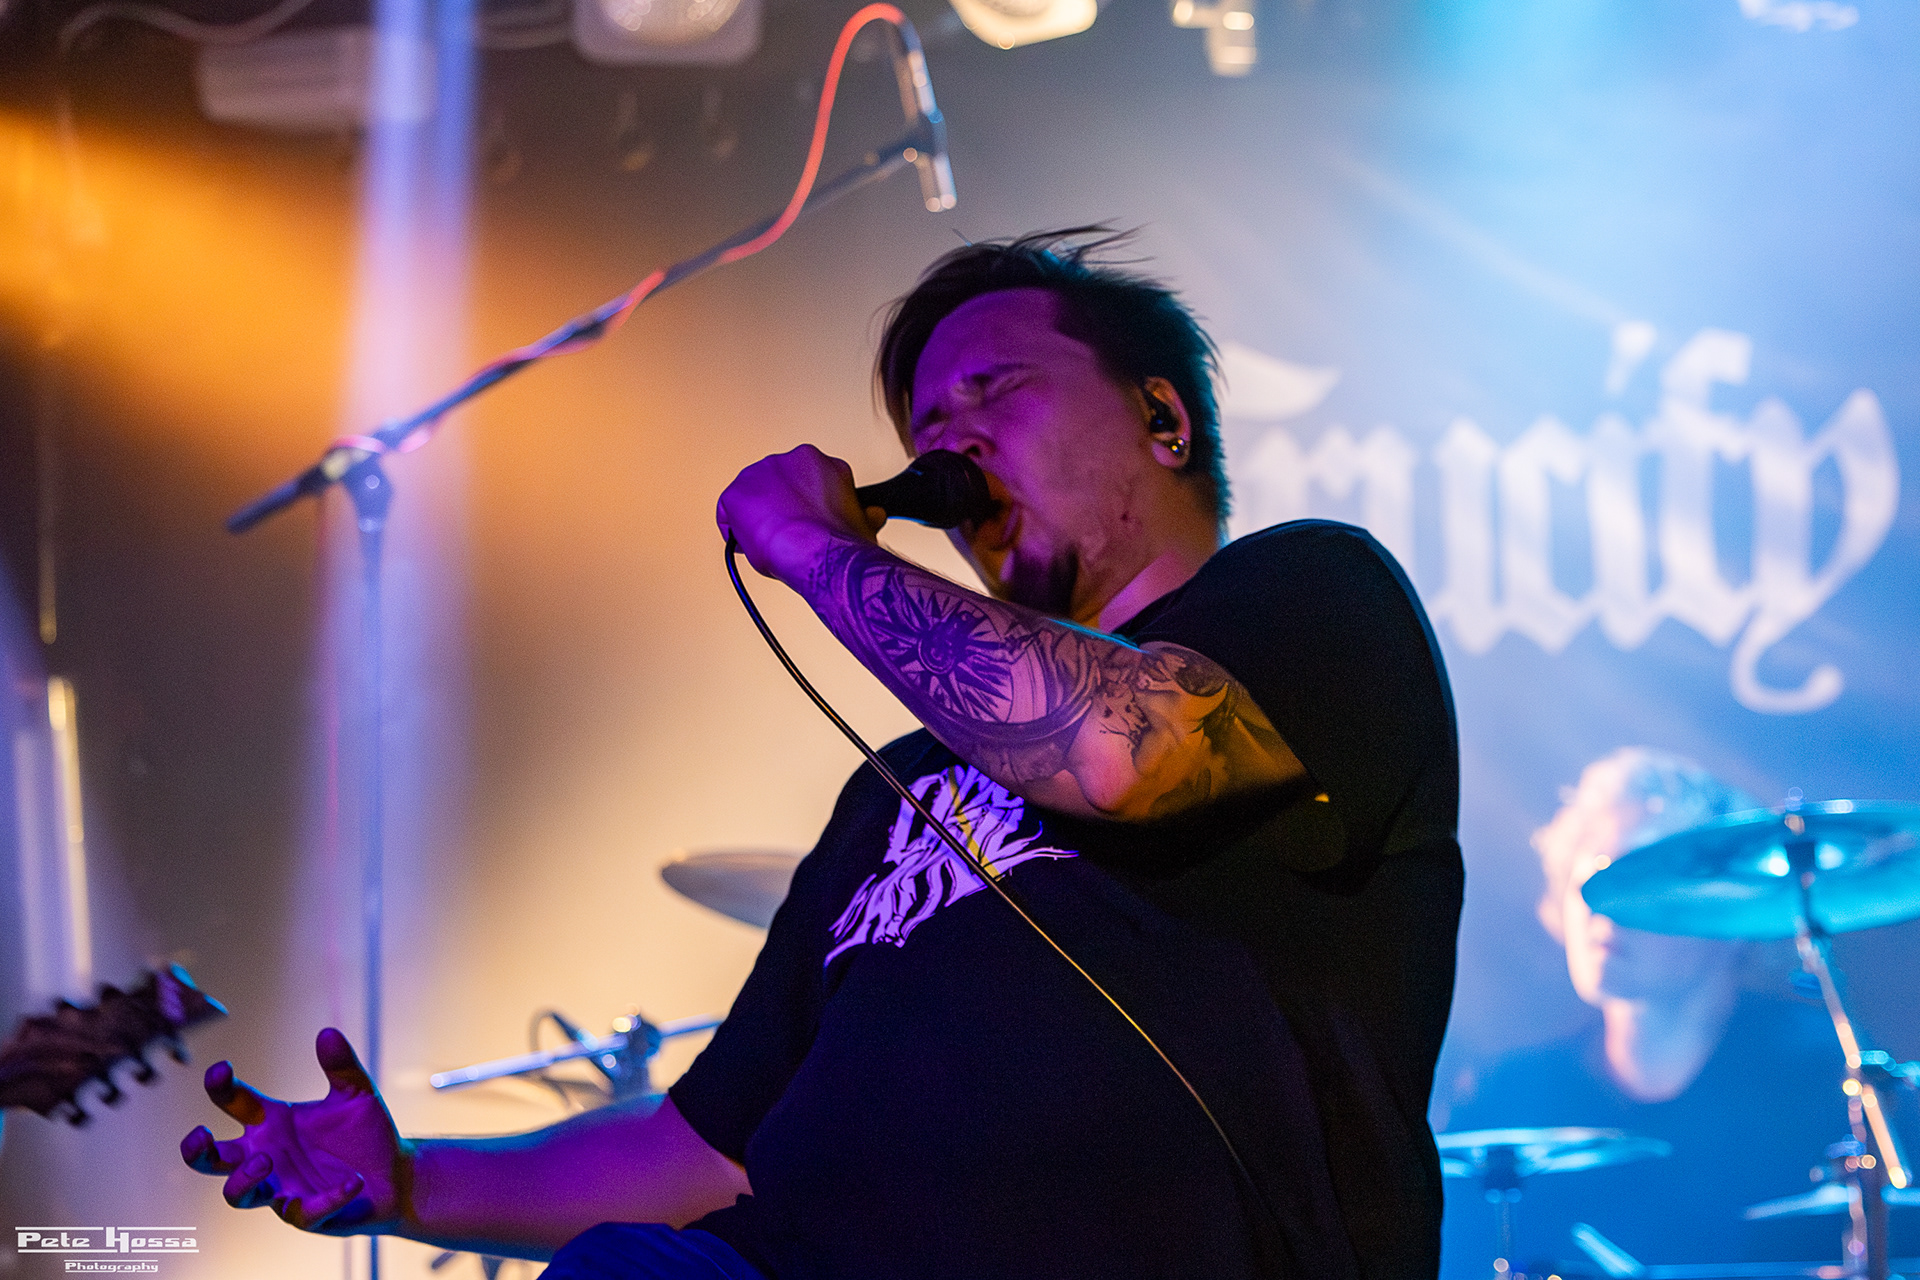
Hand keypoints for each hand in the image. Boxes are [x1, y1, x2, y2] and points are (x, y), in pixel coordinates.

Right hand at [181, 1028, 410, 1234]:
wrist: (395, 1175)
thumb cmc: (364, 1135)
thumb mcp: (357, 1094)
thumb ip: (342, 1066)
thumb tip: (327, 1032)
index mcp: (272, 1123)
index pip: (234, 1103)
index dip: (221, 1087)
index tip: (221, 1069)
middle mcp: (267, 1157)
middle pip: (212, 1160)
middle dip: (197, 1150)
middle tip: (200, 1135)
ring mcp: (282, 1188)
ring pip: (238, 1195)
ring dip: (243, 1179)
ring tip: (265, 1160)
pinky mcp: (306, 1214)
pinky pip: (303, 1211)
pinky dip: (326, 1198)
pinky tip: (353, 1182)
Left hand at [716, 445, 882, 584]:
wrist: (820, 552)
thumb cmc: (841, 541)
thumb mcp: (861, 522)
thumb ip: (861, 513)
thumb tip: (872, 514)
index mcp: (817, 461)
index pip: (802, 481)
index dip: (804, 506)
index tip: (807, 522)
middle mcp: (786, 460)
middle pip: (774, 487)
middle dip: (779, 510)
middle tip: (790, 536)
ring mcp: (758, 474)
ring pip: (751, 500)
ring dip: (758, 520)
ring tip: (774, 545)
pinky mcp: (735, 495)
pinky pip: (727, 517)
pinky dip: (735, 534)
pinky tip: (753, 547)